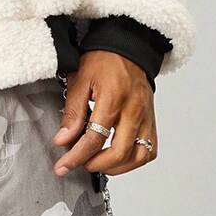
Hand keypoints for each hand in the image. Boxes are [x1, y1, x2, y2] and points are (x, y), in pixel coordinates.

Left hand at [51, 50, 158, 177]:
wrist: (128, 47)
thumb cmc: (103, 59)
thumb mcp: (80, 79)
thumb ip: (72, 112)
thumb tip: (62, 139)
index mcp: (114, 98)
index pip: (94, 138)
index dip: (76, 156)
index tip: (63, 166)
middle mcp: (134, 110)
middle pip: (119, 153)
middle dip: (95, 165)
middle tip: (78, 163)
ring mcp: (146, 117)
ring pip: (138, 157)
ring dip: (116, 168)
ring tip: (97, 163)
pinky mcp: (152, 121)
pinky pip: (149, 151)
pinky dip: (134, 161)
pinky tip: (118, 159)